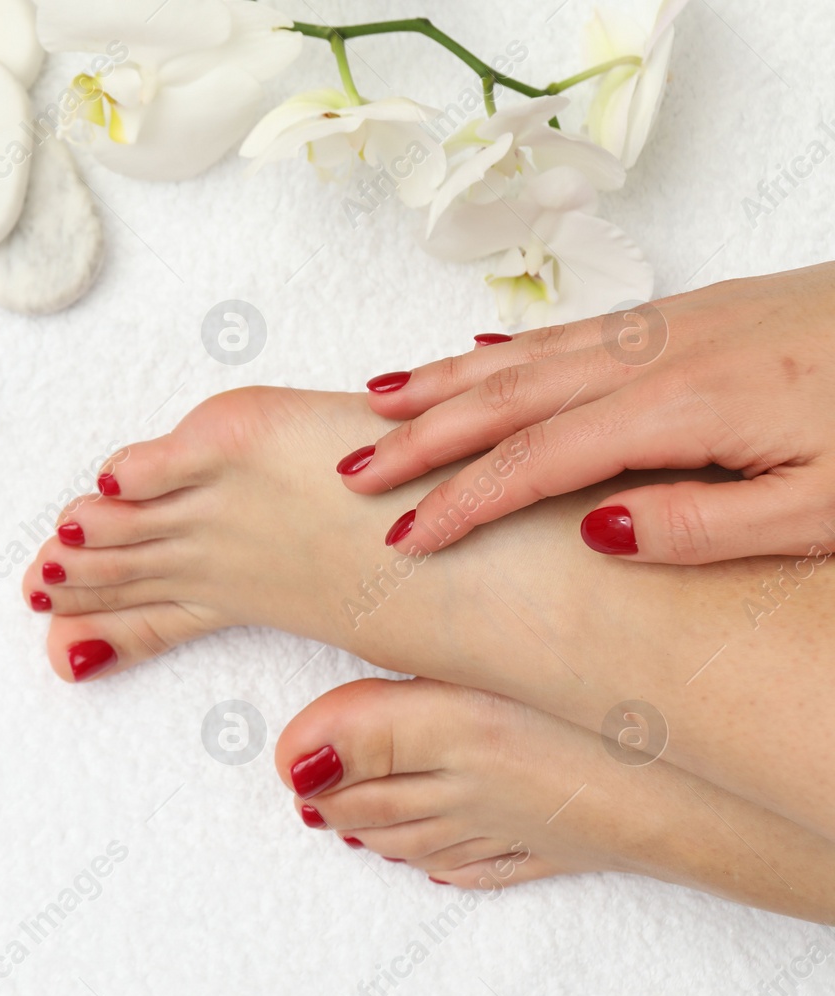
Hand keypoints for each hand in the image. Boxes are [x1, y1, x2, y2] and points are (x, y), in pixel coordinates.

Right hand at [340, 263, 834, 563]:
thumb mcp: (829, 508)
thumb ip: (710, 524)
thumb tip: (599, 534)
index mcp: (683, 408)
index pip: (536, 462)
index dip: (460, 501)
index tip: (402, 536)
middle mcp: (659, 355)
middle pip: (509, 397)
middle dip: (421, 434)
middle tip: (351, 466)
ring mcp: (672, 327)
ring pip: (529, 356)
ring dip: (446, 383)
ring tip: (379, 402)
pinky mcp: (693, 316)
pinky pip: (570, 334)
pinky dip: (507, 350)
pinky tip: (478, 359)